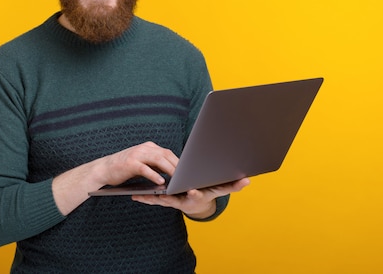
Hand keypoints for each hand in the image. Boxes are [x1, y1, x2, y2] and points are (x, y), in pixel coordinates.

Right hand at [95, 141, 179, 186]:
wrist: (104, 168)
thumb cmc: (124, 168)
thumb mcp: (142, 162)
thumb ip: (155, 164)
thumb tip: (172, 171)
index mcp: (148, 147)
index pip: (168, 152)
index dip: (179, 161)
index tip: (189, 171)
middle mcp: (144, 148)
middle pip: (165, 154)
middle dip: (178, 166)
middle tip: (187, 177)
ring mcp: (137, 155)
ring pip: (158, 160)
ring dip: (169, 169)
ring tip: (178, 180)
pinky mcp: (130, 163)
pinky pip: (145, 168)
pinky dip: (154, 175)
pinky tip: (161, 182)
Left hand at [132, 178, 250, 217]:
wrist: (197, 202)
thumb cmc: (207, 193)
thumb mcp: (220, 189)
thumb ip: (233, 185)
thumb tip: (248, 180)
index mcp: (196, 196)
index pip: (196, 194)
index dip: (195, 193)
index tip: (193, 190)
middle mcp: (184, 200)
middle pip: (174, 198)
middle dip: (165, 196)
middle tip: (155, 194)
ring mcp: (173, 201)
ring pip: (160, 200)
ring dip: (149, 198)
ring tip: (138, 196)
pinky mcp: (165, 199)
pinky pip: (154, 199)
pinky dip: (145, 197)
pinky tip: (134, 195)